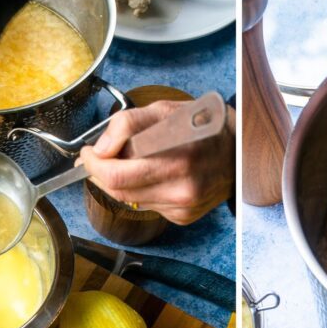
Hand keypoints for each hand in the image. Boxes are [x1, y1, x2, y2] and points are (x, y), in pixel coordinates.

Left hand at [76, 100, 236, 224]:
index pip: (118, 173)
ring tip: (125, 163)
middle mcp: (182, 187)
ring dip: (118, 183)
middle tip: (95, 160)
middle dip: (99, 174)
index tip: (89, 153)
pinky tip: (152, 176)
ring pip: (129, 201)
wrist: (238, 151)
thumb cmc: (201, 126)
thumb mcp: (165, 110)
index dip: (94, 164)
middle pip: (118, 191)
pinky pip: (147, 206)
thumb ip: (127, 124)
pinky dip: (140, 191)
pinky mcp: (184, 217)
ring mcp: (183, 206)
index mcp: (177, 158)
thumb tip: (100, 148)